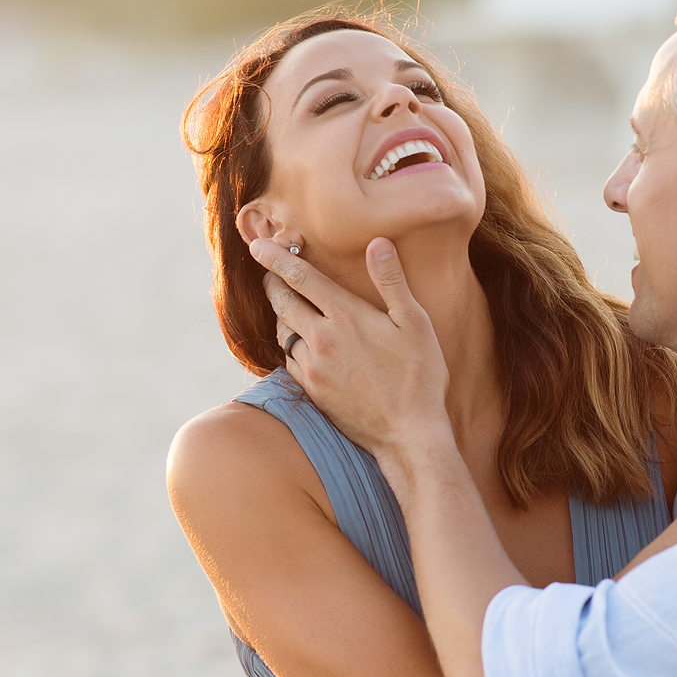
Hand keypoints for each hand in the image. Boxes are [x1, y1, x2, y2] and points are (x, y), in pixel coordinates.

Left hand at [247, 237, 448, 460]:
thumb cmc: (419, 376)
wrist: (408, 434)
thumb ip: (392, 281)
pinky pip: (288, 358)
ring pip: (282, 330)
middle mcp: (321, 338)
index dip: (275, 257)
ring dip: (281, 313)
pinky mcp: (310, 389)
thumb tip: (378, 242)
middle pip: (281, 300)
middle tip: (271, 271)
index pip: (300, 276)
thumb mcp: (415, 323)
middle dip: (273, 281)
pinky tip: (302, 342)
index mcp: (346, 315)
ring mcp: (312, 366)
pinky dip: (290, 344)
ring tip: (289, 305)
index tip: (257, 245)